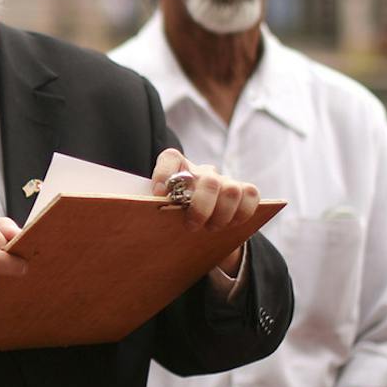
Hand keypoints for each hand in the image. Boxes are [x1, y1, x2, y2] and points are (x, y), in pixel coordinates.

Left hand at [151, 149, 258, 271]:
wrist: (198, 224)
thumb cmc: (172, 218)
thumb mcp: (158, 213)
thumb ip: (150, 211)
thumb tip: (136, 226)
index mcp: (176, 170)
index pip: (171, 158)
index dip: (164, 174)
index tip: (159, 195)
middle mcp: (201, 172)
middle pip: (207, 180)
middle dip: (201, 208)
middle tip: (192, 225)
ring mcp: (224, 180)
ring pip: (231, 190)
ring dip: (222, 215)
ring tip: (211, 229)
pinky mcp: (244, 191)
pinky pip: (250, 195)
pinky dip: (243, 212)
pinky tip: (231, 225)